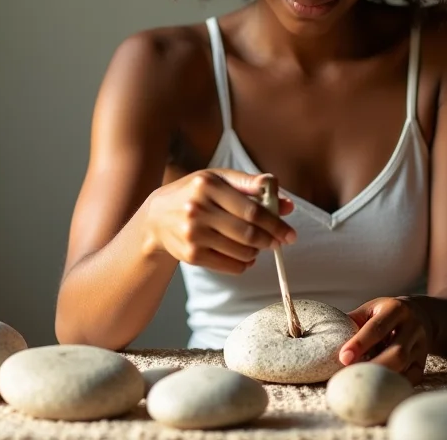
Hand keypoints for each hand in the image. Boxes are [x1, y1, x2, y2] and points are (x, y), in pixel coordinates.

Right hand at [144, 169, 295, 273]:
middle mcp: (198, 209)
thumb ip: (253, 186)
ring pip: (241, 252)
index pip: (252, 210)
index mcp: (208, 185)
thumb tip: (287, 204)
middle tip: (279, 242)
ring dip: (257, 251)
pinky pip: (230, 266)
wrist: (157, 217)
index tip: (290, 233)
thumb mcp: (220, 179)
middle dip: (270, 240)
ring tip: (257, 245)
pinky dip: (244, 264)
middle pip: (248, 233)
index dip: (275, 223)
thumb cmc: (197, 193)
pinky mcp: (191, 255)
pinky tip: (245, 256)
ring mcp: (193, 234)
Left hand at [339, 296, 431, 385]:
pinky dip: (394, 384)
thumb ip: (353, 321)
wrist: (421, 314)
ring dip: (382, 376)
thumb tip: (330, 338)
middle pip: (396, 352)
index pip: (377, 328)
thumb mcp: (371, 308)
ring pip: (404, 366)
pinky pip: (411, 378)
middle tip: (351, 375)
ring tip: (362, 383)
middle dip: (374, 366)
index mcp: (396, 308)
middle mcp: (412, 326)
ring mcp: (421, 345)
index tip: (343, 357)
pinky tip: (378, 387)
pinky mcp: (422, 362)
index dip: (359, 344)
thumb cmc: (385, 312)